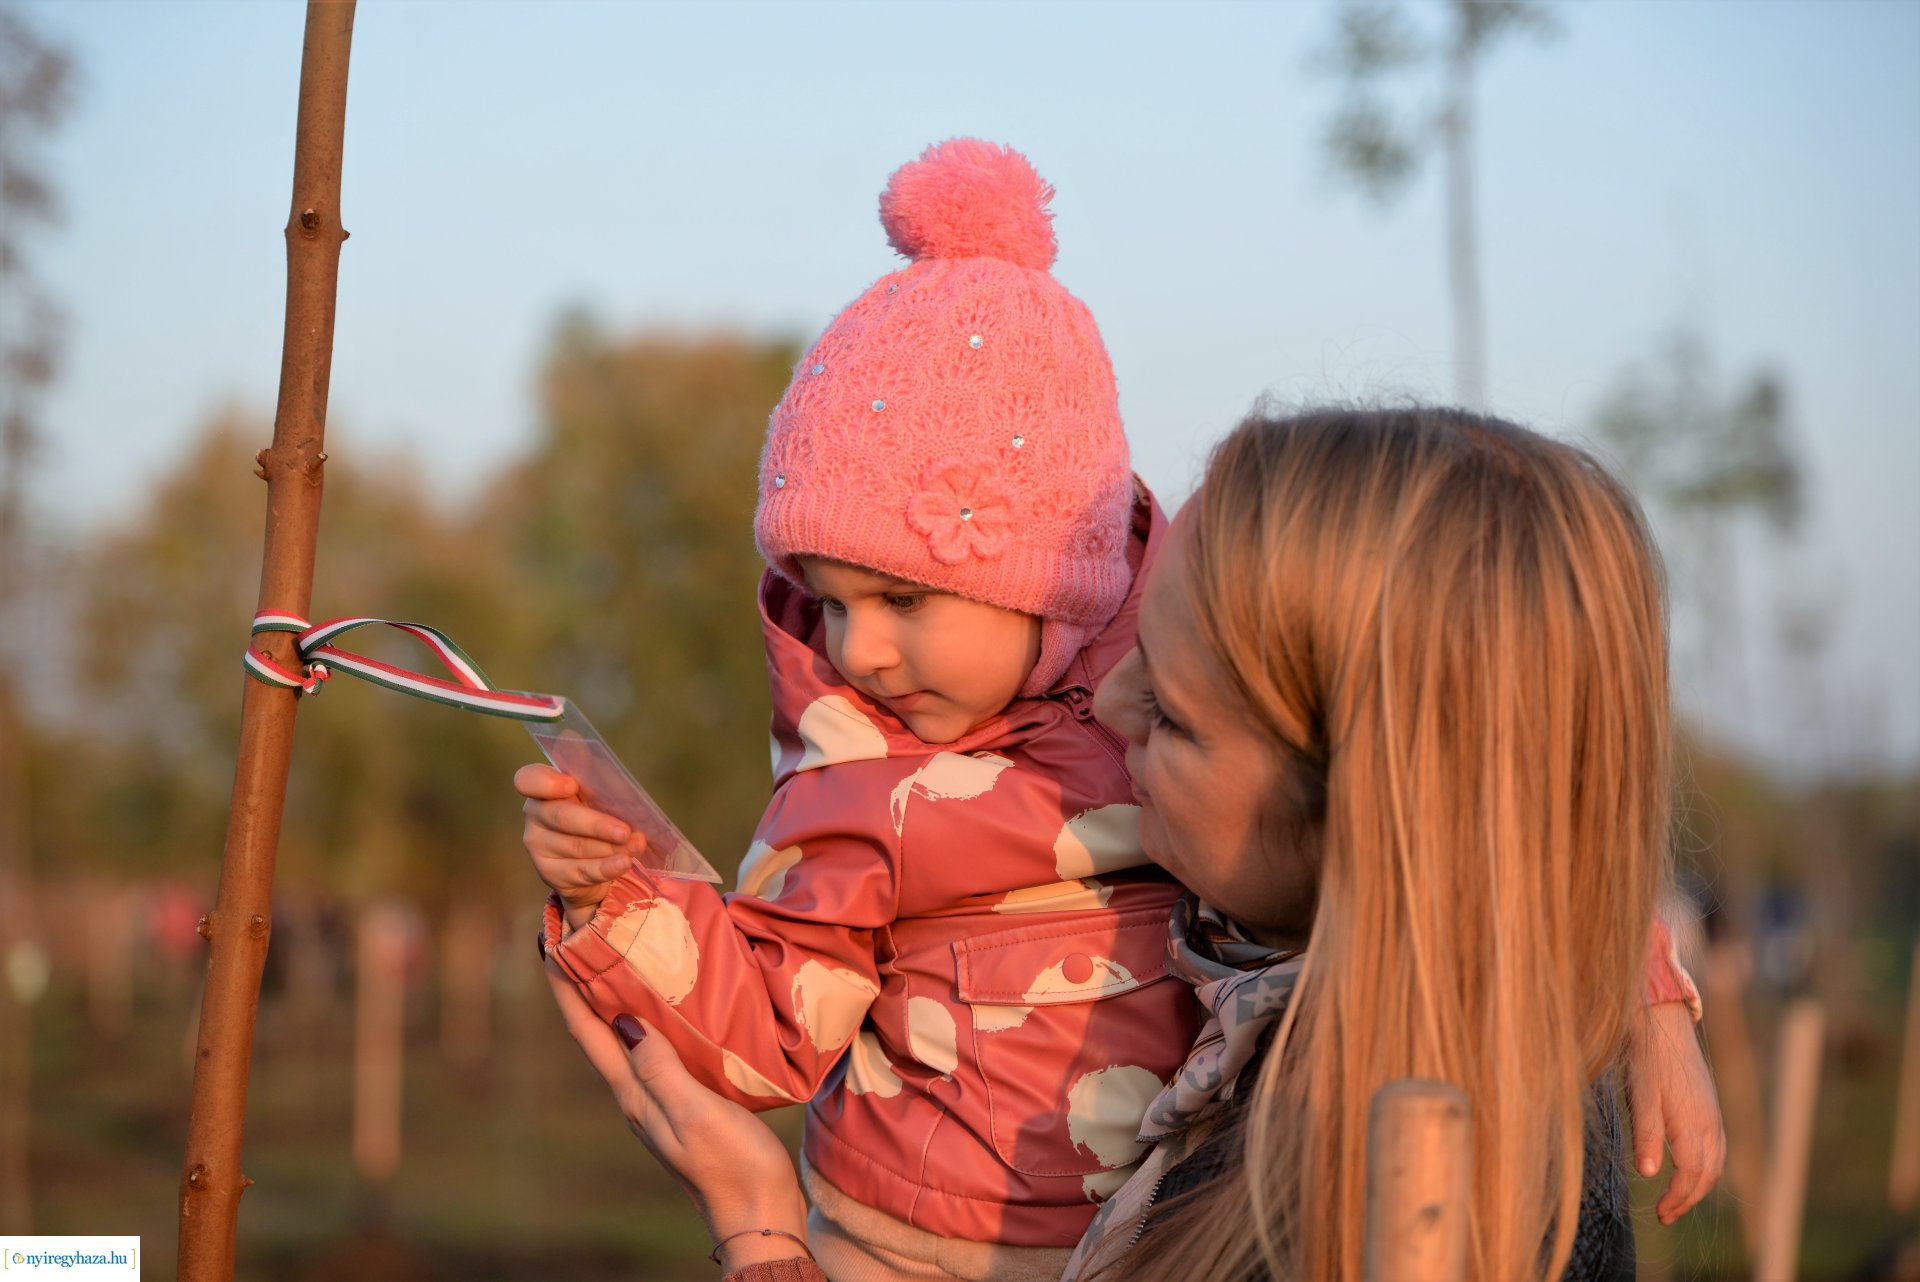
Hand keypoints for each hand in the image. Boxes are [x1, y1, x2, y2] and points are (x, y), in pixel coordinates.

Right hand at [516, 762, 641, 928]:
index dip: (547, 783)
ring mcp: (539, 846)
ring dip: (610, 848)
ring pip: (576, 846)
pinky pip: (581, 871)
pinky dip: (606, 867)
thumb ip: (603, 790)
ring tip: (636, 845)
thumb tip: (628, 797)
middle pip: (561, 817)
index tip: (572, 785)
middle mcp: (535, 815)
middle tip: (624, 831)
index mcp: (544, 788)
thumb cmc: (595, 815)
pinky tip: (623, 863)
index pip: (529, 780)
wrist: (592, 860)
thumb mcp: (597, 797)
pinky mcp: (550, 873)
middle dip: (596, 824)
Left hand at [546, 965, 809, 1267]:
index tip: (550, 943)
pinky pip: (658, 1048)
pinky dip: (653, 1018)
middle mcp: (639, 1094)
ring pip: (628, 1038)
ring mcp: (661, 1100)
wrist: (759, 1213)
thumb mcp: (695, 1112)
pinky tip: (670, 1005)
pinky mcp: (687, 1101)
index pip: (588, 1033)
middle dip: (585, 985)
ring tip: (620, 957)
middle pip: (600, 1031)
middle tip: (582, 935)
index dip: (567, 988)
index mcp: (635, 1094)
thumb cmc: (732, 1165)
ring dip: (616, 998)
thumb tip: (624, 1020)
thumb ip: (660, 1068)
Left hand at [1626, 999, 1725, 1223]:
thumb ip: (1646, 1134)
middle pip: (1707, 1174)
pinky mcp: (1710, 1106)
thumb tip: (1649, 1174)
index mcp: (1693, 1124)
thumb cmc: (1647, 1059)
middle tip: (1667, 1215)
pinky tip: (1690, 1168)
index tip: (1659, 1214)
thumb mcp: (1640, 1095)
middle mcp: (1709, 1123)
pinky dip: (1706, 1166)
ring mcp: (1713, 1114)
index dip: (1677, 1198)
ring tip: (1677, 1199)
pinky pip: (1716, 1147)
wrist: (1663, 1024)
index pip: (1691, 1175)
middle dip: (1689, 1199)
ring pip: (1715, 1162)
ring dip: (1699, 1186)